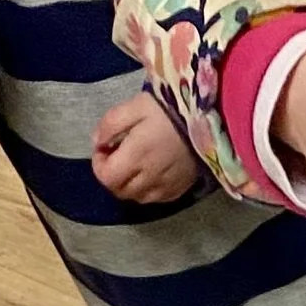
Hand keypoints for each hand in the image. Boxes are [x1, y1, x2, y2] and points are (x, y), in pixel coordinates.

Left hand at [92, 88, 197, 204]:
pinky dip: (146, 190)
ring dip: (129, 185)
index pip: (106, 177)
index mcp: (136, 157)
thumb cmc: (170, 108)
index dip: (99, 165)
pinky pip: (156, 199)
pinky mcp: (179, 189)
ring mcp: (166, 187)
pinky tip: (151, 173)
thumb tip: (97, 142)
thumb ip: (111, 124)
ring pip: (137, 198)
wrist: (209, 120)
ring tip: (133, 164)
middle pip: (120, 191)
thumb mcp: (135, 106)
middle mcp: (149, 178)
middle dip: (112, 176)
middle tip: (117, 155)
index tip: (104, 148)